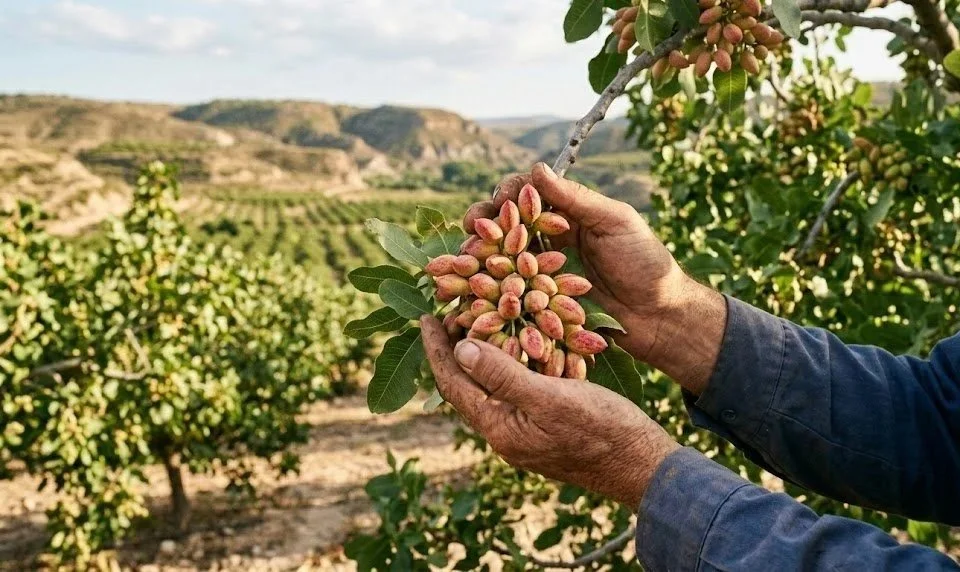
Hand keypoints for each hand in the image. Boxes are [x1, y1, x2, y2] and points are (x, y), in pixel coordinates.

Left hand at [421, 315, 679, 507]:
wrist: (643, 466)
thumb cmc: (601, 430)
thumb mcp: (551, 397)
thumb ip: (503, 375)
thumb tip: (460, 348)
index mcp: (499, 428)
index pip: (452, 385)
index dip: (437, 349)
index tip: (424, 317)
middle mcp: (504, 433)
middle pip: (465, 388)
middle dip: (452, 351)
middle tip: (446, 312)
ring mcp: (524, 432)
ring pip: (489, 389)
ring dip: (478, 356)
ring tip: (474, 322)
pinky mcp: (544, 427)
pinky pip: (513, 392)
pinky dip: (505, 365)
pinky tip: (514, 345)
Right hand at [466, 163, 726, 393]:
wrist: (660, 316)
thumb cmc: (645, 263)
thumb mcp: (615, 222)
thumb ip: (576, 198)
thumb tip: (538, 168)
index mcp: (567, 216)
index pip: (527, 196)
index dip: (507, 195)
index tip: (498, 200)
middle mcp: (549, 242)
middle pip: (506, 226)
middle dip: (482, 223)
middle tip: (469, 226)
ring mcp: (543, 274)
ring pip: (502, 258)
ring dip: (479, 255)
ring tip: (463, 256)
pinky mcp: (541, 304)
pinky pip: (511, 293)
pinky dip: (489, 289)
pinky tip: (471, 287)